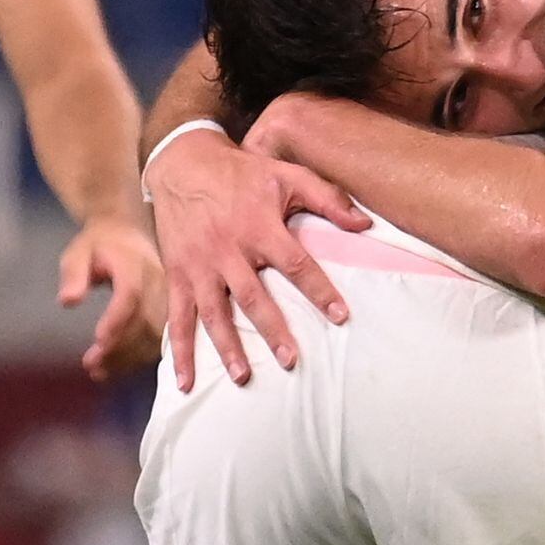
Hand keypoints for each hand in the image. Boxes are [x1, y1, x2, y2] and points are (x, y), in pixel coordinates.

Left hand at [60, 214, 166, 380]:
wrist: (129, 235)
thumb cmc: (99, 246)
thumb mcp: (78, 253)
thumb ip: (73, 274)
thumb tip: (69, 301)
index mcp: (134, 265)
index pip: (130, 294)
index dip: (116, 320)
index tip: (97, 341)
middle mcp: (158, 284)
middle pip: (145, 321)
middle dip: (118, 348)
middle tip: (90, 365)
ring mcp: (168, 301)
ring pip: (155, 337)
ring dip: (128, 358)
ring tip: (98, 371)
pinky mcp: (169, 314)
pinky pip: (158, 341)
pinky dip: (137, 358)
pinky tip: (114, 367)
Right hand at [147, 122, 368, 388]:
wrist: (183, 163)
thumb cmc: (243, 172)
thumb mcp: (287, 174)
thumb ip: (328, 198)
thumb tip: (366, 224)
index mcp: (259, 226)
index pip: (295, 263)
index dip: (319, 289)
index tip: (341, 315)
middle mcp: (227, 249)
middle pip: (252, 295)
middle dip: (271, 329)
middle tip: (291, 359)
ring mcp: (199, 265)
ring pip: (214, 312)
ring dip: (227, 346)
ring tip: (243, 376)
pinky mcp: (178, 275)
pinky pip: (178, 317)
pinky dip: (181, 351)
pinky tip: (186, 381)